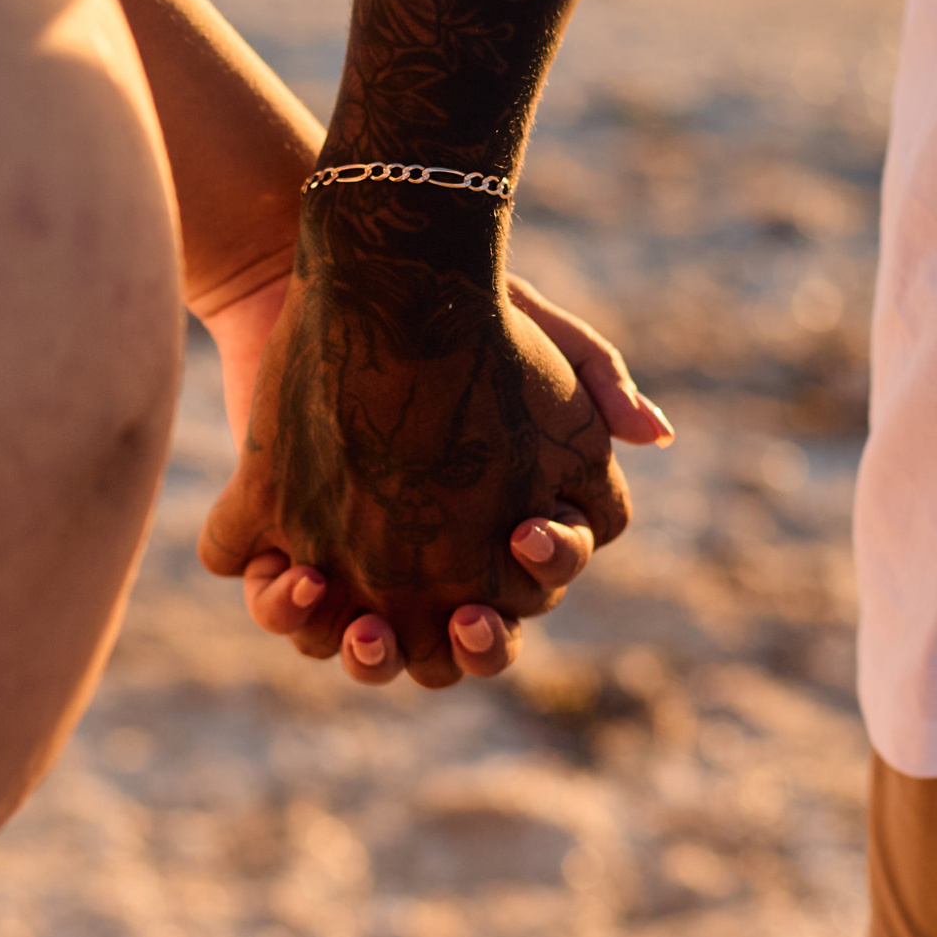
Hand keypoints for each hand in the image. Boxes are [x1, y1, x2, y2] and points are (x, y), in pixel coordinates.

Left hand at [199, 264, 667, 685]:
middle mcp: (426, 564)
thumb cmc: (446, 309)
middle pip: (453, 652)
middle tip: (462, 622)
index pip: (530, 592)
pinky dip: (286, 611)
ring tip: (362, 625)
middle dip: (461, 651)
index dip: (534, 583)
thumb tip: (657, 432)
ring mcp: (350, 561)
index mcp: (498, 532)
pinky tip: (298, 578)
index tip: (525, 539)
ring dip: (367, 655)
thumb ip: (593, 373)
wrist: (334, 281)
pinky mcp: (279, 543)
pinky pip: (280, 610)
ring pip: (364, 651)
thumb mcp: (525, 322)